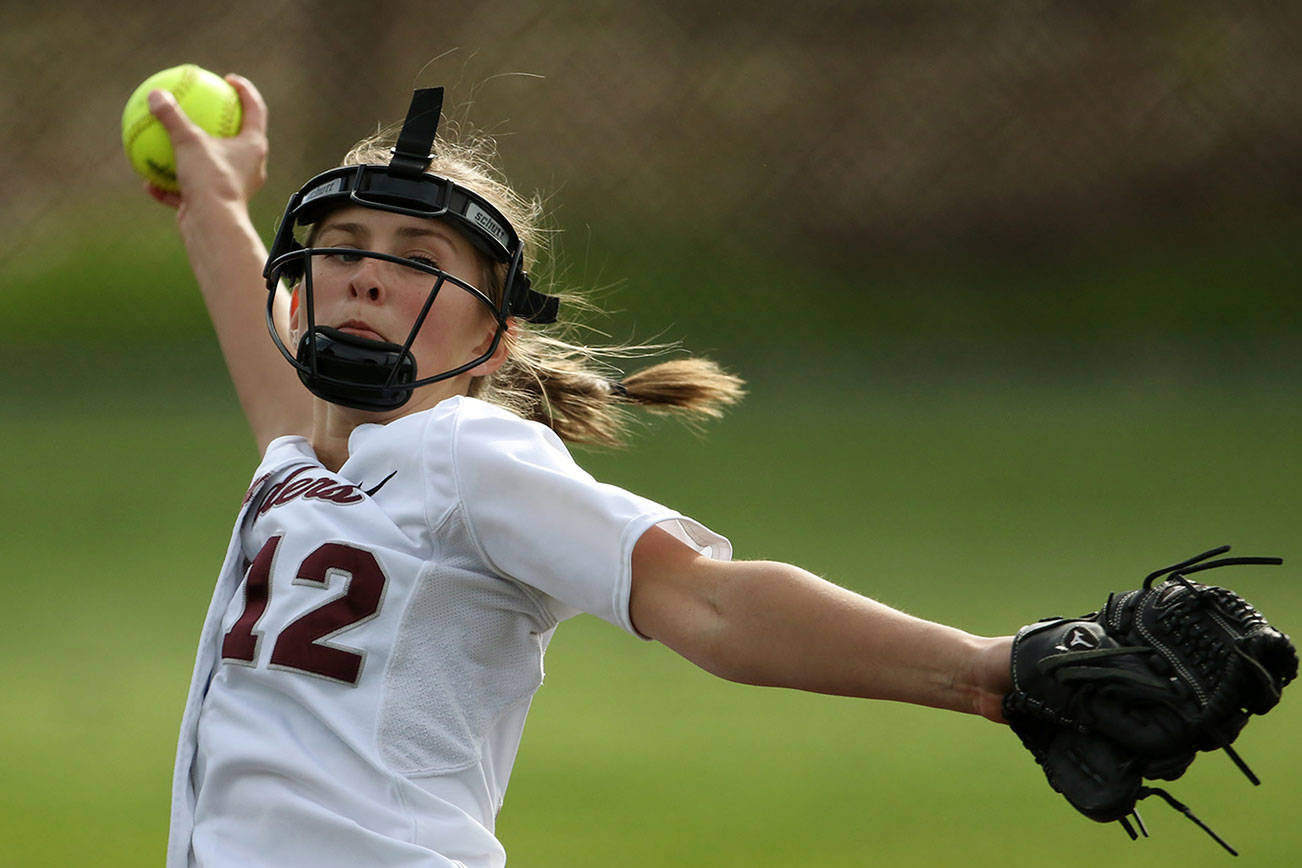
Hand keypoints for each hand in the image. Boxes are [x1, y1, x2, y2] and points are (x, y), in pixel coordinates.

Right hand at [144, 73, 268, 211]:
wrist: (214, 227)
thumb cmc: (210, 181)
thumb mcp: (189, 142)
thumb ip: (172, 118)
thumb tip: (155, 94)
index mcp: (253, 147)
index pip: (255, 110)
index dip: (245, 91)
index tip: (229, 80)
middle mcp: (249, 167)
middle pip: (237, 139)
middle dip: (219, 125)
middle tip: (204, 108)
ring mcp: (233, 187)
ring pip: (210, 168)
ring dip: (190, 159)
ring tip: (170, 148)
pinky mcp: (215, 206)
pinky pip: (191, 192)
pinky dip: (171, 187)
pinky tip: (149, 184)